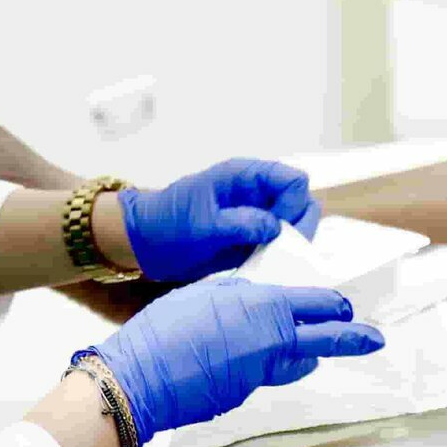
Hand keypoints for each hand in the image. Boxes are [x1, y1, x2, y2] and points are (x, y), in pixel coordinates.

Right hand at [90, 276, 384, 442]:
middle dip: (351, 338)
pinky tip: (231, 359)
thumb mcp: (205, 292)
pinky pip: (260, 376)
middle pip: (323, 339)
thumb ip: (238, 293)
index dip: (333, 305)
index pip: (315, 304)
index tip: (347, 306)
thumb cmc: (164, 330)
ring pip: (293, 362)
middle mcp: (271, 343)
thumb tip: (254, 299)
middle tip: (373, 337)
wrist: (139, 381)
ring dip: (302, 354)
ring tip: (307, 347)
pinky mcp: (242, 397)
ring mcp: (259, 375)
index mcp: (264, 308)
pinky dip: (256, 366)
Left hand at [117, 158, 321, 283]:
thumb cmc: (167, 224)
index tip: (276, 228)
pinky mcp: (251, 239)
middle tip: (276, 250)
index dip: (293, 204)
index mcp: (245, 177)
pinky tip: (263, 270)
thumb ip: (240, 223)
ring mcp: (256, 216)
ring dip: (289, 246)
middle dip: (297, 228)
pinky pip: (278, 246)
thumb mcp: (202, 224)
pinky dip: (278, 258)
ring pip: (294, 226)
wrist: (144, 244)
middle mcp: (257, 194)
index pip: (293, 180)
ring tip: (267, 261)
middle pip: (302, 203)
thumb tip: (277, 228)